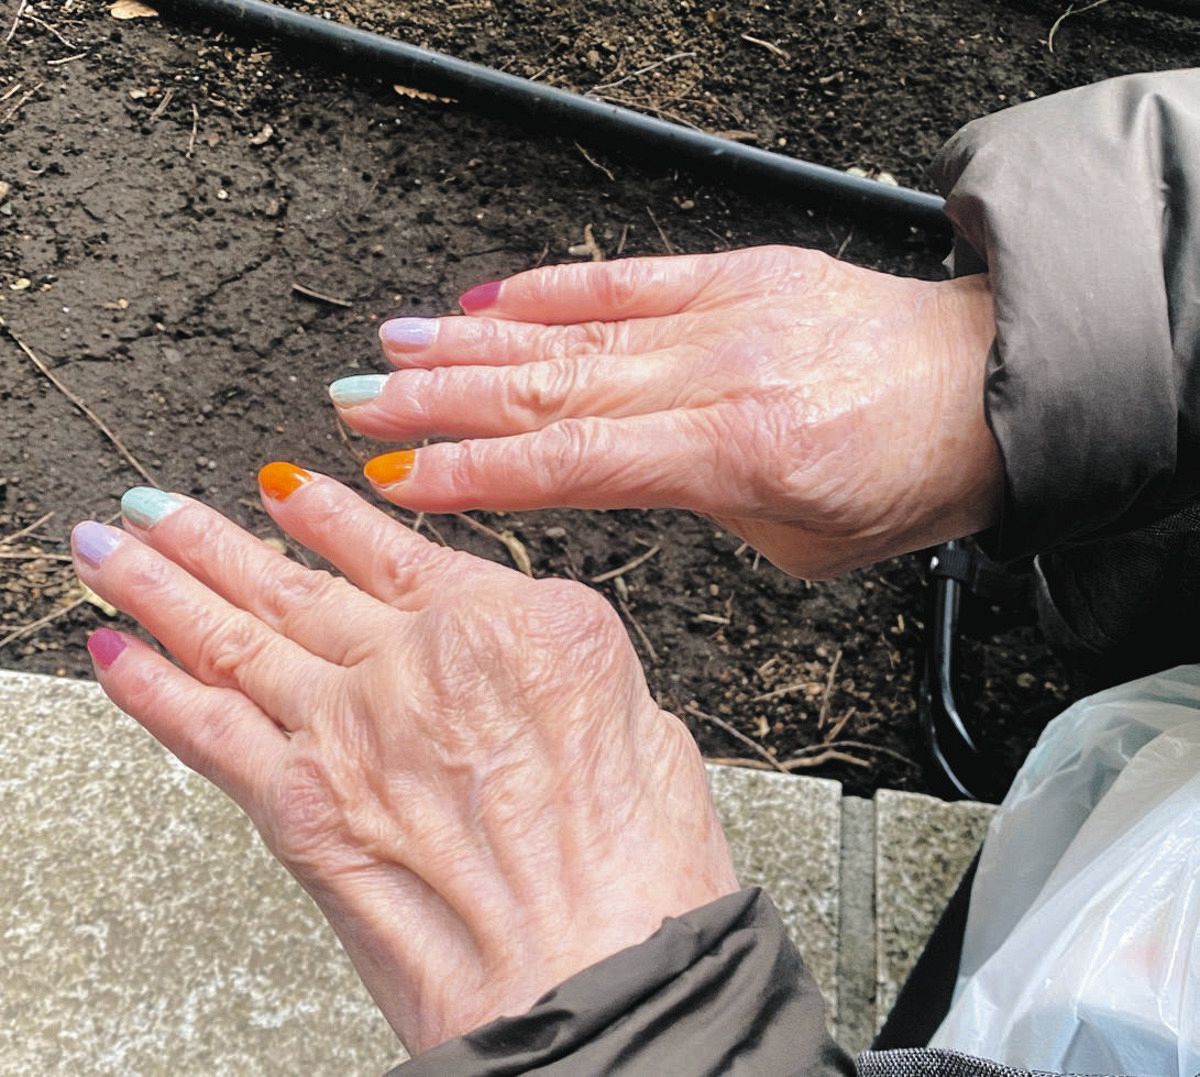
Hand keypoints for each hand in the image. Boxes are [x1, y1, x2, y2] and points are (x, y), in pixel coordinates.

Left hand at [72, 470, 737, 1053]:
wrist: (598, 982)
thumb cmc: (638, 879)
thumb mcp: (647, 739)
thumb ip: (568, 692)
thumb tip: (533, 690)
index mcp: (526, 628)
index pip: (403, 556)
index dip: (331, 519)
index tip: (291, 493)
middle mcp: (430, 660)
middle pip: (298, 586)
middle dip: (217, 542)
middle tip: (164, 510)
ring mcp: (357, 725)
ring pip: (235, 635)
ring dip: (162, 585)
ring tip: (115, 547)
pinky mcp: (303, 806)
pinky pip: (205, 727)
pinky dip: (149, 685)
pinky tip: (116, 651)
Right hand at [335, 246, 1000, 576]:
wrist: (987, 390)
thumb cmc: (906, 478)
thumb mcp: (799, 545)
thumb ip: (704, 510)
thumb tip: (633, 480)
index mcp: (734, 454)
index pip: (570, 464)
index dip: (475, 473)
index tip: (401, 479)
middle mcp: (715, 373)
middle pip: (546, 389)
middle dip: (438, 401)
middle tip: (357, 404)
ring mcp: (722, 313)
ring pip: (569, 330)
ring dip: (469, 341)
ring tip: (389, 346)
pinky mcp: (735, 273)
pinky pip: (627, 277)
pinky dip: (549, 289)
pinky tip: (487, 297)